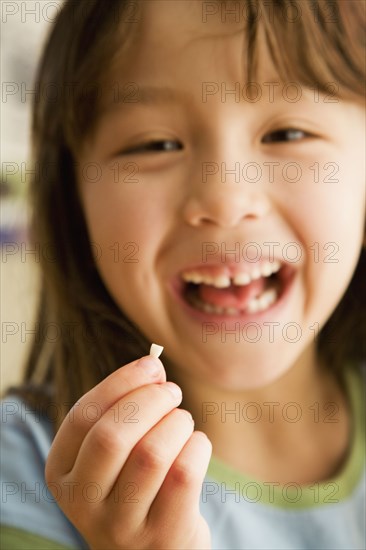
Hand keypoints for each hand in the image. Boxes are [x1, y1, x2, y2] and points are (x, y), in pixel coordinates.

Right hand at [45, 354, 211, 548]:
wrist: (153, 547)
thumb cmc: (134, 482)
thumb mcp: (113, 452)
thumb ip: (123, 409)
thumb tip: (153, 365)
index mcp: (62, 472)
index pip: (83, 415)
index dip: (122, 382)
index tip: (152, 365)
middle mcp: (83, 503)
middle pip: (112, 435)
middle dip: (151, 400)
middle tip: (173, 391)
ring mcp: (120, 525)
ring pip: (151, 454)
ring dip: (177, 423)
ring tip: (183, 421)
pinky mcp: (162, 536)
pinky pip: (184, 474)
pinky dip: (197, 446)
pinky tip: (196, 445)